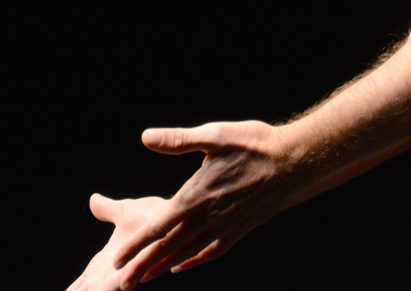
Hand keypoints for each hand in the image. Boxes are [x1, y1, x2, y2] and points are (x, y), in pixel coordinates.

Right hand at [64, 194, 172, 290]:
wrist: (175, 214)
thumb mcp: (125, 213)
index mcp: (107, 262)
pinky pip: (109, 288)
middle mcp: (112, 273)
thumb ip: (108, 211)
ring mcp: (122, 276)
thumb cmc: (155, 215)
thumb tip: (93, 199)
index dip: (74, 289)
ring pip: (97, 290)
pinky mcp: (132, 274)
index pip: (85, 281)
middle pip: (88, 290)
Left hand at [109, 120, 298, 290]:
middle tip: (122, 283)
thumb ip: (178, 140)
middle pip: (169, 247)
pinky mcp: (240, 229)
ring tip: (146, 278)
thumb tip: (146, 137)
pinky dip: (195, 260)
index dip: (136, 245)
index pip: (158, 227)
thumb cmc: (254, 144)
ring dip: (165, 266)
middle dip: (144, 265)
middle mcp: (208, 217)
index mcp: (196, 196)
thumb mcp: (214, 136)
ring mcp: (225, 226)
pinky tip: (184, 264)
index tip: (116, 260)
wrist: (294, 162)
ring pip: (188, 252)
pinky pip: (213, 251)